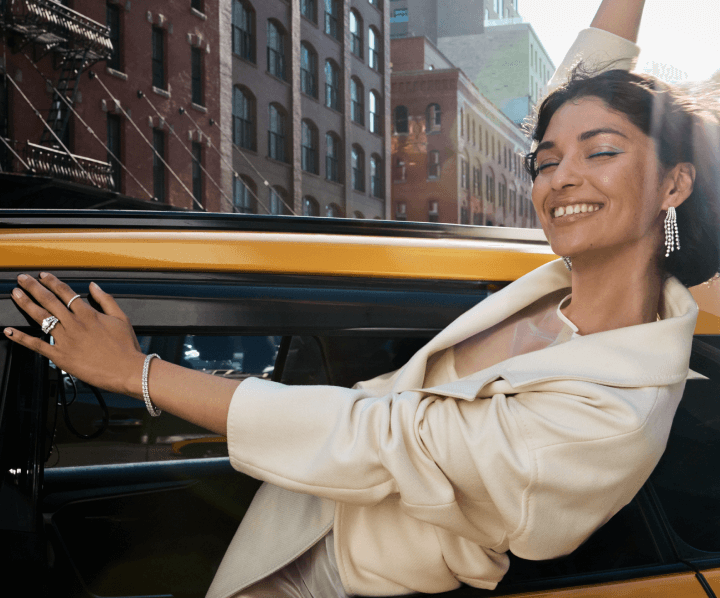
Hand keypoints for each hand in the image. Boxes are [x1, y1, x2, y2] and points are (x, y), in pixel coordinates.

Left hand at [4, 273, 145, 396]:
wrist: (126, 370)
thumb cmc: (125, 347)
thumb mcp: (121, 318)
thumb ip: (106, 300)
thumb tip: (93, 286)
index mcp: (89, 314)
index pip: (66, 292)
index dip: (52, 282)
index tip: (43, 275)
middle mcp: (74, 324)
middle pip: (49, 301)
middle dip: (33, 287)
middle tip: (22, 279)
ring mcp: (65, 339)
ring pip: (40, 318)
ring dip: (26, 304)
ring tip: (15, 294)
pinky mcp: (60, 356)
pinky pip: (37, 345)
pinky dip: (21, 338)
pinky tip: (9, 331)